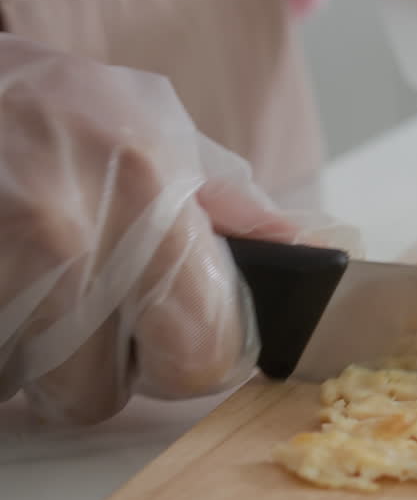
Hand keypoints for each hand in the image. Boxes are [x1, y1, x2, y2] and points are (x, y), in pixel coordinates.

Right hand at [0, 36, 302, 423]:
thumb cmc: (47, 104)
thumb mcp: (153, 129)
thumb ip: (228, 206)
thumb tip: (303, 252)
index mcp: (148, 194)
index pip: (201, 353)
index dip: (191, 365)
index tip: (176, 352)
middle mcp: (67, 234)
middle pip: (98, 395)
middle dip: (94, 371)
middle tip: (86, 314)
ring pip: (26, 385)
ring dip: (29, 358)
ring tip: (30, 286)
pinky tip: (1, 286)